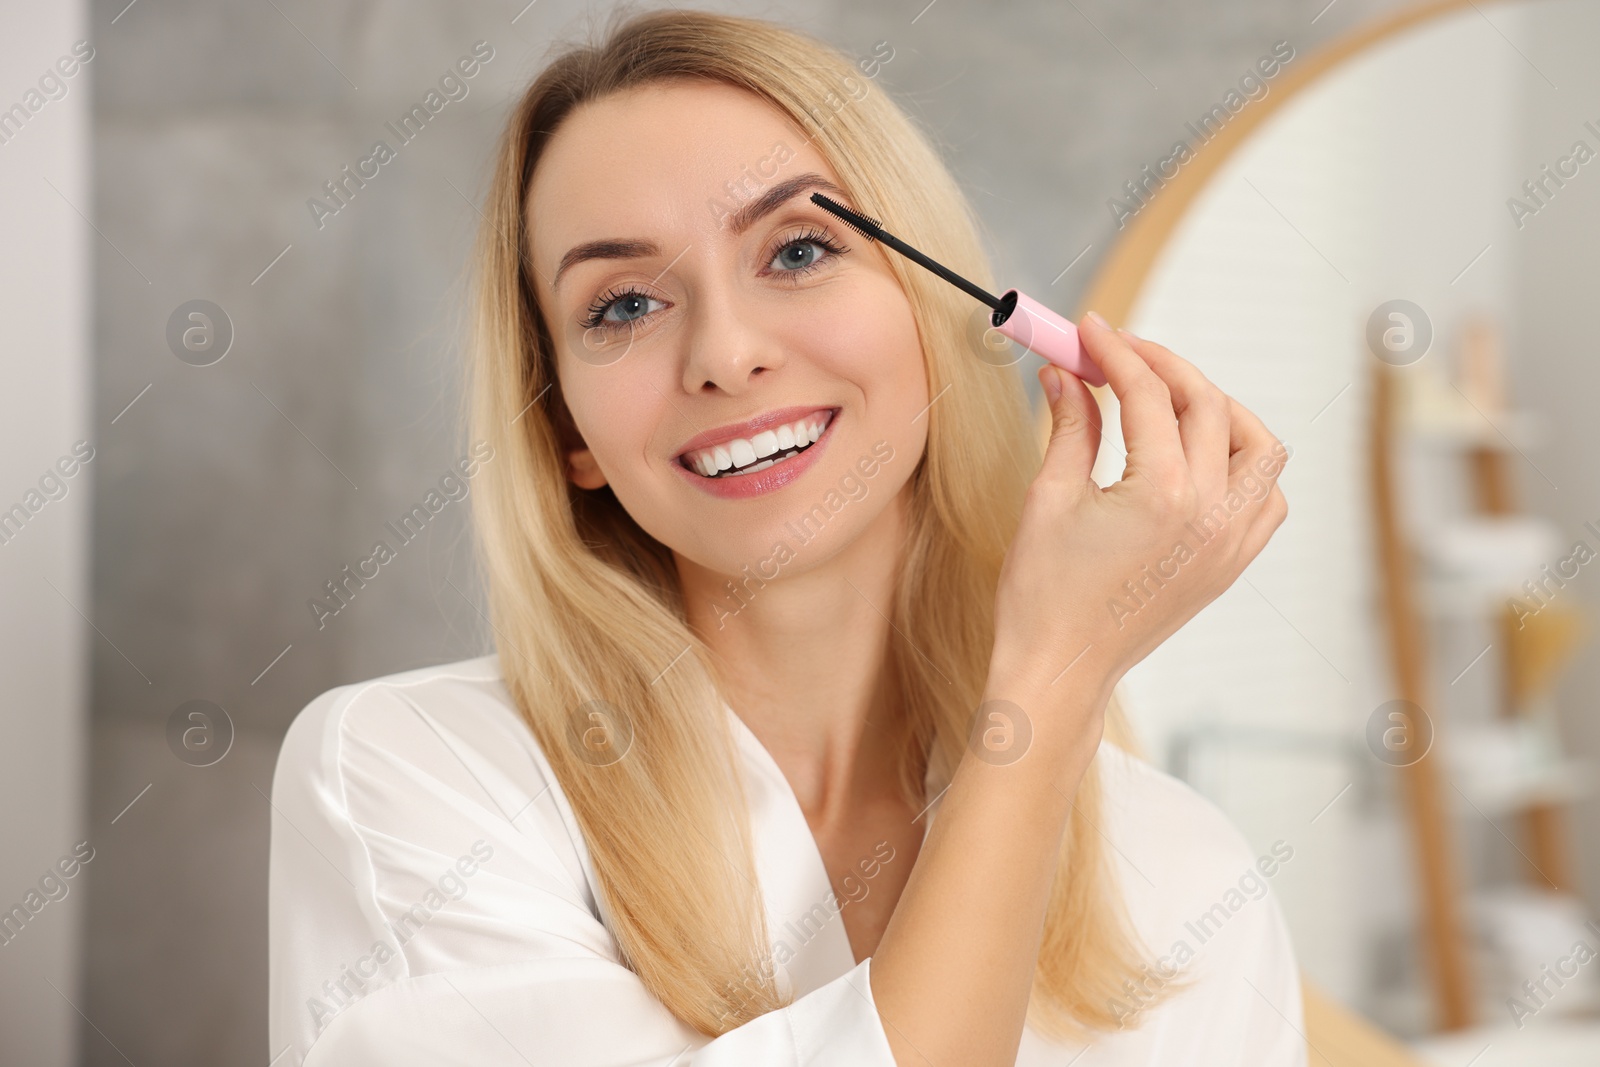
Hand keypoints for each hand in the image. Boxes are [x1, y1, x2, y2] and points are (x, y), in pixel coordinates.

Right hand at [990, 313, 1288, 717]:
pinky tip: (1200, 457)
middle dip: (1160, 366)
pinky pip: (1265, 496)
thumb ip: (1069, 425)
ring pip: (1257, 444)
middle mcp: (1211, 513)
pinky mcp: (1231, 563)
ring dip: (1217, 408)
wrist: (1061, 669)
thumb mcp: (1048, 498)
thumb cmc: (1042, 596)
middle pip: (1206, 403)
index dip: (1114, 350)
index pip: (1146, 392)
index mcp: (1162, 493)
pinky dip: (1243, 463)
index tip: (1088, 330)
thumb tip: (1065, 372)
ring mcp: (1230, 541)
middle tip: (1117, 352)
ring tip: (1168, 398)